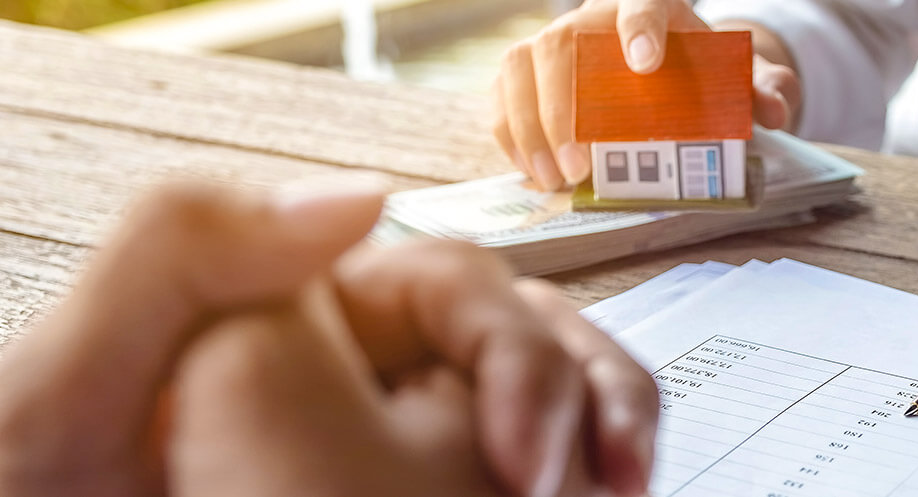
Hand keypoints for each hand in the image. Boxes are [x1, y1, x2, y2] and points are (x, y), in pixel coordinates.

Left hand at [0, 181, 659, 496]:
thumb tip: (360, 198)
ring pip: (550, 409)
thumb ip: (181, 253)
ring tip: (630, 488)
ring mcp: (402, 441)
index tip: (525, 455)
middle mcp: (368, 369)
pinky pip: (527, 473)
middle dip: (594, 396)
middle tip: (607, 482)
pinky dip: (584, 478)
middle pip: (534, 342)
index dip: (523, 353)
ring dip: (609, 431)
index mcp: (310, 313)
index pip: (464, 289)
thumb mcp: (70, 380)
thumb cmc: (33, 495)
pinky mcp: (427, 487)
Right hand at [492, 0, 799, 190]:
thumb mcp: (737, 76)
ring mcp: (553, 38)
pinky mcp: (525, 66)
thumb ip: (765, 88)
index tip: (646, 63)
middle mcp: (593, 16)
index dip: (641, 29)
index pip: (644, 4)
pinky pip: (503, 91)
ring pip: (524, 66)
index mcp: (653, 6)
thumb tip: (776, 112)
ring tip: (556, 178)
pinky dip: (511, 132)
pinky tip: (532, 171)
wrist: (658, 58)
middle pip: (566, 44)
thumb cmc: (697, 67)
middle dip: (568, 107)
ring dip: (533, 127)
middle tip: (583, 166)